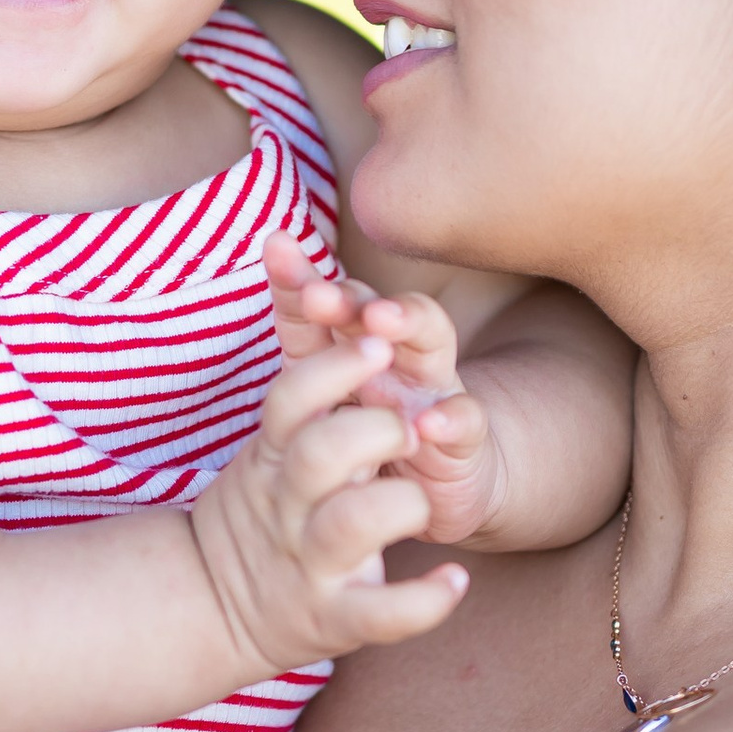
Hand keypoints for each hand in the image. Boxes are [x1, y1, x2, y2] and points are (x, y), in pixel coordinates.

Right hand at [191, 321, 469, 680]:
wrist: (217, 601)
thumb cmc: (272, 494)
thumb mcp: (273, 428)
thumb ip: (293, 341)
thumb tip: (283, 237)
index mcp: (277, 450)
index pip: (293, 394)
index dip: (332, 368)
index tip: (374, 341)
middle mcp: (290, 502)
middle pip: (321, 453)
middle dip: (371, 429)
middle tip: (404, 421)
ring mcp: (313, 560)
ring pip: (351, 527)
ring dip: (397, 505)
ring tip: (422, 495)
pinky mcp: (337, 616)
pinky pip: (381, 616)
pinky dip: (422, 601)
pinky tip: (456, 580)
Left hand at [265, 235, 508, 545]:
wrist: (433, 484)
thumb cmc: (368, 432)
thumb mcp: (327, 395)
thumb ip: (304, 344)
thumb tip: (267, 258)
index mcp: (354, 345)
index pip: (325, 305)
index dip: (299, 277)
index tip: (275, 247)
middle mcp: (397, 355)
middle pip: (376, 310)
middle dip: (349, 296)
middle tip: (318, 292)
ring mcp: (434, 390)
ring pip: (431, 341)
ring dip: (407, 323)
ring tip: (381, 317)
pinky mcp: (464, 436)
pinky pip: (465, 419)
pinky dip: (450, 418)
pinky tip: (428, 423)